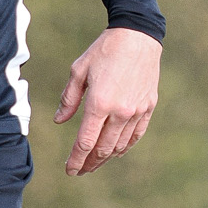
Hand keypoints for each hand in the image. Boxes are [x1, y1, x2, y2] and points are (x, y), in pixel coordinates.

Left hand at [55, 29, 161, 177]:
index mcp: (99, 103)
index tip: (69, 170)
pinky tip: (116, 151)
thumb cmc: (104, 51)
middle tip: (80, 171)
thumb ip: (68, 99)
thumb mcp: (78, 71)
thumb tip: (60, 121)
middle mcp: (119, 112)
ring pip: (120, 145)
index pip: (85, 142)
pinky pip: (136, 135)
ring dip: (106, 157)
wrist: (138, 36)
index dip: (76, 160)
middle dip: (89, 163)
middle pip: (103, 149)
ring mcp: (136, 111)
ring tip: (95, 163)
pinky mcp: (148, 107)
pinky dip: (125, 146)